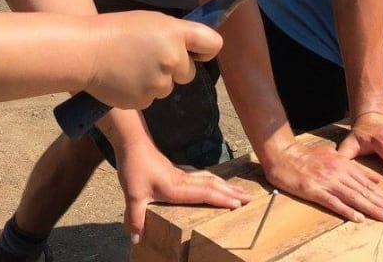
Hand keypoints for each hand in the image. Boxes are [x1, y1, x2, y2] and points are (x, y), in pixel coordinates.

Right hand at [85, 11, 222, 109]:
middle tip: (148, 56)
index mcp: (176, 34)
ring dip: (155, 80)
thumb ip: (177, 34)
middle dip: (175, 68)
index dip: (206, 50)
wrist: (85, 52)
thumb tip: (196, 50)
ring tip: (130, 66)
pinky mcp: (145, 101)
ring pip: (168, 87)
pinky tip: (124, 79)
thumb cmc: (117, 30)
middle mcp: (173, 59)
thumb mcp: (152, 21)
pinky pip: (150, 97)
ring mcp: (159, 83)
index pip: (212, 44)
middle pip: (188, 72)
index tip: (198, 53)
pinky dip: (140, 91)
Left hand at [114, 139, 249, 244]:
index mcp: (177, 187)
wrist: (132, 143)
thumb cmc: (134, 167)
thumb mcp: (132, 195)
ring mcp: (182, 174)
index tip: (239, 204)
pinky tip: (215, 181)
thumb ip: (135, 217)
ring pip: (209, 179)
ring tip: (240, 190)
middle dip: (232, 192)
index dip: (222, 199)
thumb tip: (136, 239)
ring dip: (225, 185)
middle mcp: (184, 180)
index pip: (205, 193)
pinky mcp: (177, 171)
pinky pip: (201, 176)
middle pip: (213, 185)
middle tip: (250, 198)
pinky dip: (213, 180)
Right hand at [262, 138, 382, 223]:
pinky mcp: (313, 190)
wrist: (282, 152)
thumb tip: (375, 180)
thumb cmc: (307, 155)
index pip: (369, 184)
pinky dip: (346, 210)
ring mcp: (326, 181)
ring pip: (353, 197)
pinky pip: (333, 202)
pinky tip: (358, 218)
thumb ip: (355, 168)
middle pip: (365, 192)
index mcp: (345, 165)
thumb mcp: (334, 156)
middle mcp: (339, 173)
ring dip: (371, 209)